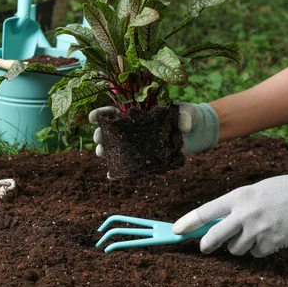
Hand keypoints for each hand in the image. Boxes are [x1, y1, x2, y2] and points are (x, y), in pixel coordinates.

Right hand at [88, 102, 219, 156]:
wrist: (195, 133)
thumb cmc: (187, 116)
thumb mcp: (187, 112)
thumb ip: (185, 116)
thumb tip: (183, 126)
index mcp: (138, 113)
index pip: (115, 111)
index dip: (102, 114)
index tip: (92, 117)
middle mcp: (134, 128)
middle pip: (110, 131)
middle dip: (100, 134)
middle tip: (98, 138)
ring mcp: (138, 144)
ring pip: (115, 147)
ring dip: (105, 151)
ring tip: (101, 154)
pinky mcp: (144, 157)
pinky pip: (128, 163)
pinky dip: (118, 169)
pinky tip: (111, 174)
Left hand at [173, 169, 287, 256]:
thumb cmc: (275, 191)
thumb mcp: (248, 192)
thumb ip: (231, 208)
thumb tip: (212, 226)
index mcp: (236, 198)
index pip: (205, 212)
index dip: (188, 222)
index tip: (177, 230)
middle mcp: (244, 215)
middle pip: (215, 237)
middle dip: (207, 244)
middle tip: (205, 247)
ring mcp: (258, 230)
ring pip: (236, 249)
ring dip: (238, 245)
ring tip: (250, 232)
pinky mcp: (271, 243)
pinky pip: (255, 253)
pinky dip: (257, 248)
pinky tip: (266, 236)